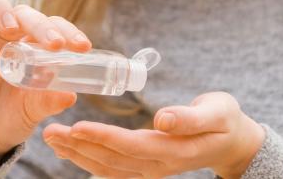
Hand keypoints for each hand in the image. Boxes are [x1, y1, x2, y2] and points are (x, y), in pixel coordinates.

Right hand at [0, 0, 93, 171]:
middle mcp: (5, 37)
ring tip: (10, 31)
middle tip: (55, 44)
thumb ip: (47, 101)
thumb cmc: (14, 116)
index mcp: (31, 43)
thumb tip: (70, 95)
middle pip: (21, 11)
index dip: (67, 29)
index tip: (83, 47)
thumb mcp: (33, 111)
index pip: (50, 22)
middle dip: (40, 22)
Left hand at [42, 91, 265, 178]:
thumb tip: (162, 119)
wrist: (232, 142)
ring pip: (107, 167)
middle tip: (50, 132)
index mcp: (173, 150)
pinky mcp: (146, 168)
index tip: (76, 127)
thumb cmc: (225, 120)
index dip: (102, 138)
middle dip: (79, 147)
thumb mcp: (217, 111)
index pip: (130, 146)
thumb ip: (190, 117)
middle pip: (111, 160)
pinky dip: (88, 161)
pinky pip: (112, 169)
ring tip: (52, 139)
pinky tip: (72, 152)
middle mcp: (158, 166)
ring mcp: (151, 171)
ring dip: (77, 155)